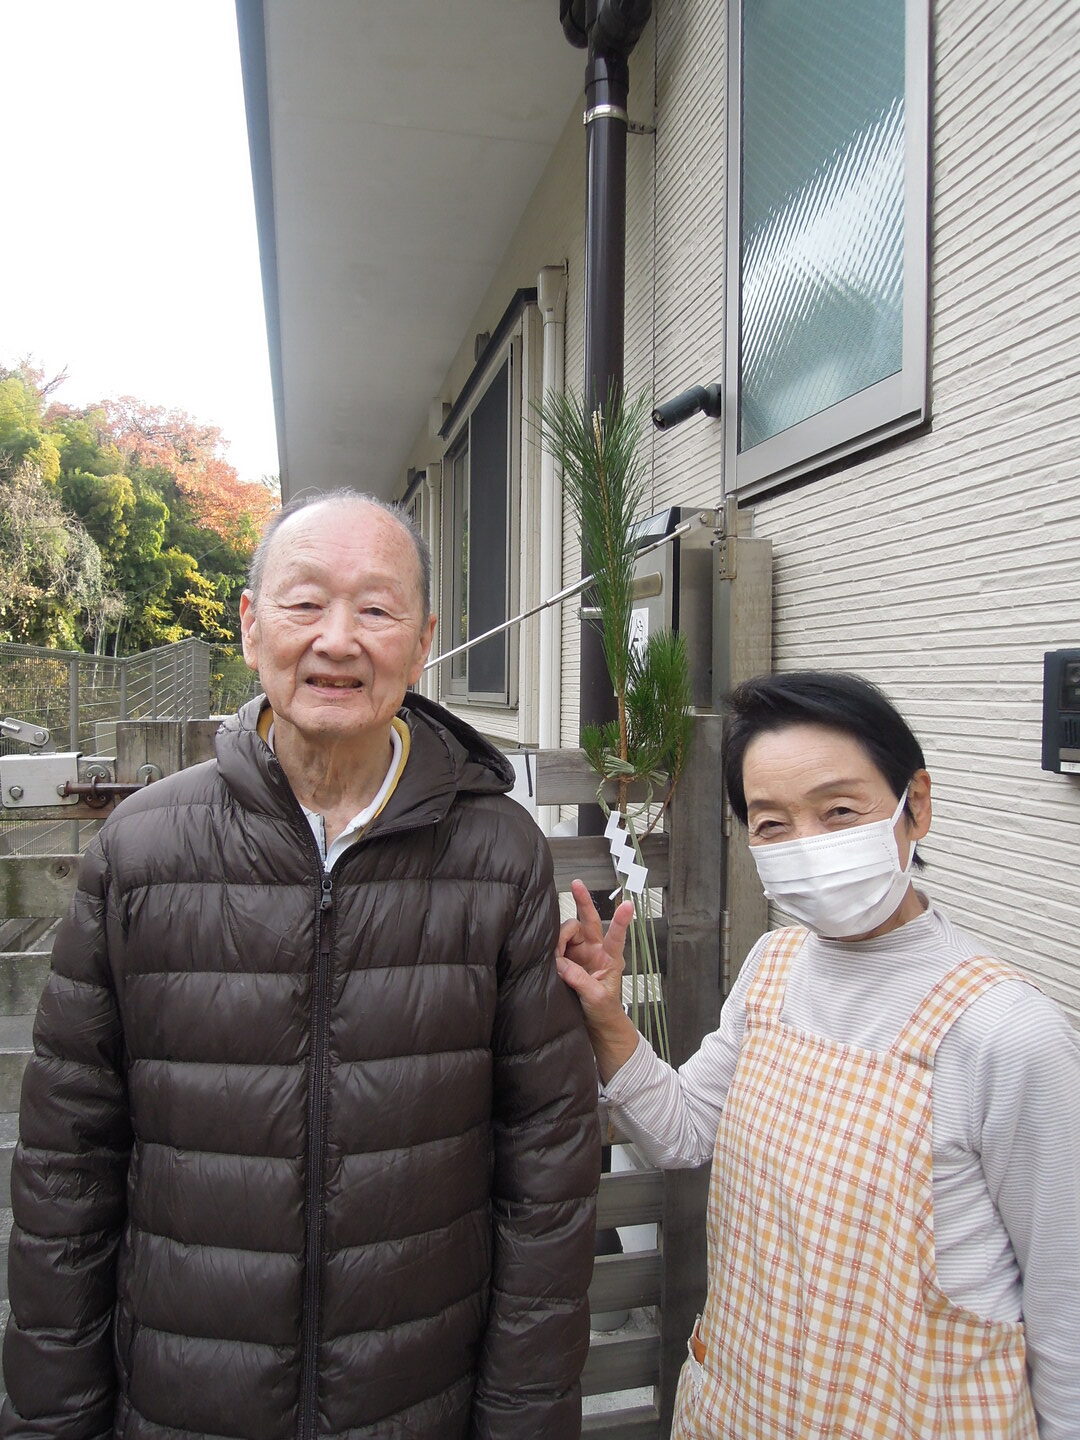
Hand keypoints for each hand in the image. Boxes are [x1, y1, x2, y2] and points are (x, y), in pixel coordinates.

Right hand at [557, 879, 634, 1031]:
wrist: (596, 1024)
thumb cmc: (604, 1010)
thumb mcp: (596, 998)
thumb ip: (580, 979)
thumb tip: (560, 964)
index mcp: (611, 958)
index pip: (617, 937)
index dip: (621, 921)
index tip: (627, 906)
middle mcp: (596, 950)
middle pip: (589, 920)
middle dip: (583, 901)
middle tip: (576, 885)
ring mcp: (580, 953)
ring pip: (568, 932)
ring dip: (559, 939)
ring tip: (554, 958)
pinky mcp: (566, 959)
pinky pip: (556, 946)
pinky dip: (550, 948)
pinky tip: (547, 954)